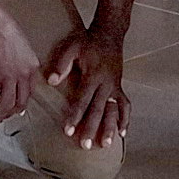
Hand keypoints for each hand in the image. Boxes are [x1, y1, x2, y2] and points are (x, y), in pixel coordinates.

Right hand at [0, 1, 43, 124]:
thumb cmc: (1, 27)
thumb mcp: (21, 46)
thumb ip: (20, 62)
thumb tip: (11, 76)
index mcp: (32, 66)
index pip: (29, 93)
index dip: (20, 105)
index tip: (14, 111)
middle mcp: (23, 74)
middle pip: (19, 103)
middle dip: (8, 115)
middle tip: (0, 119)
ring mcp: (8, 77)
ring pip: (5, 106)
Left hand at [40, 23, 128, 147]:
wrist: (109, 34)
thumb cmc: (88, 42)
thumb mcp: (72, 47)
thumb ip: (62, 64)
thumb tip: (52, 81)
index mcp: (93, 75)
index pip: (83, 99)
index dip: (75, 116)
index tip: (68, 131)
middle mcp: (106, 83)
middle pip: (99, 109)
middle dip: (92, 128)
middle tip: (86, 145)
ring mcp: (115, 86)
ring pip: (114, 110)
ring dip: (110, 128)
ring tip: (106, 144)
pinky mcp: (119, 87)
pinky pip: (125, 105)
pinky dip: (125, 119)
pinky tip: (123, 133)